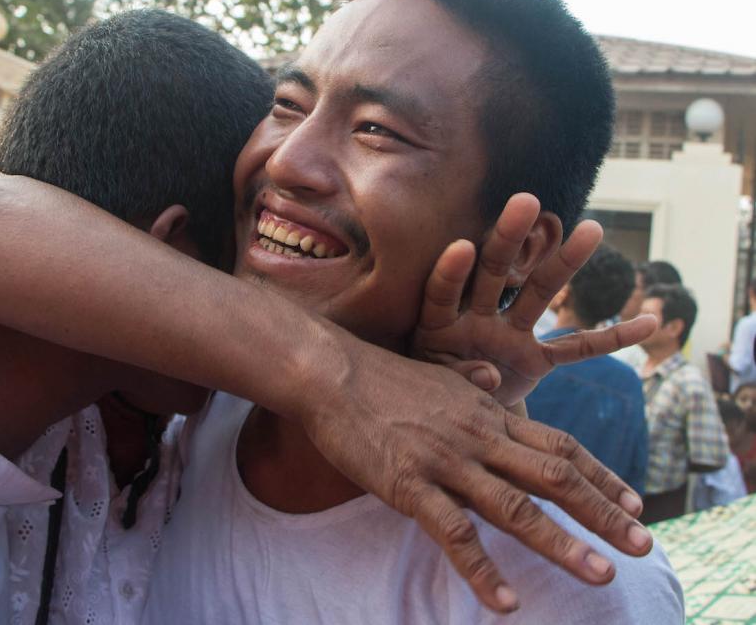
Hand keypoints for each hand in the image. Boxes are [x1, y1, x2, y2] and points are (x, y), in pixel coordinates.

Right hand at [303, 340, 653, 613]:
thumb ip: (468, 382)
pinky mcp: (410, 485)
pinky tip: (506, 601)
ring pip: (516, 506)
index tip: (633, 500)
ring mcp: (446, 461)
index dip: (599, 474)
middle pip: (555, 475)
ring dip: (562, 543)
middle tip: (644, 544)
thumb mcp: (434, 372)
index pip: (557, 444)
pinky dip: (483, 570)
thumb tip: (491, 380)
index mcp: (485, 412)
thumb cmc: (378, 375)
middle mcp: (478, 436)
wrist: (329, 373)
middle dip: (602, 512)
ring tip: (601, 575)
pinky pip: (455, 533)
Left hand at [411, 193, 656, 406]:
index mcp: (439, 325)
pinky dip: (611, 339)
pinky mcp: (536, 359)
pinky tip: (648, 322)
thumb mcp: (436, 389)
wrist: (456, 412)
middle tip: (526, 200)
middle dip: (509, 238)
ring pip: (539, 294)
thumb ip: (458, 379)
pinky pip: (576, 349)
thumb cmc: (436, 392)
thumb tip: (489, 375)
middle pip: (494, 272)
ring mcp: (510, 335)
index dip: (452, 270)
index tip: (463, 245)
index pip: (443, 292)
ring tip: (593, 228)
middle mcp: (477, 319)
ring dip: (565, 263)